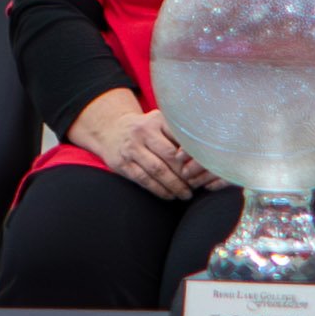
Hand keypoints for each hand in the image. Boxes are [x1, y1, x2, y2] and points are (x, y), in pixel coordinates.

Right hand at [71, 92, 201, 200]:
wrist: (111, 130)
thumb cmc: (145, 130)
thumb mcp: (159, 123)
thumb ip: (178, 135)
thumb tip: (203, 156)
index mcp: (156, 120)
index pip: (179, 139)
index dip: (192, 156)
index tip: (203, 167)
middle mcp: (142, 132)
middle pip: (169, 156)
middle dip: (185, 174)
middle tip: (196, 185)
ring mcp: (131, 148)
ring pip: (157, 170)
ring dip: (174, 185)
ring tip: (186, 194)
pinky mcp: (122, 164)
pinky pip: (144, 180)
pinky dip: (159, 190)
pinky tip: (169, 195)